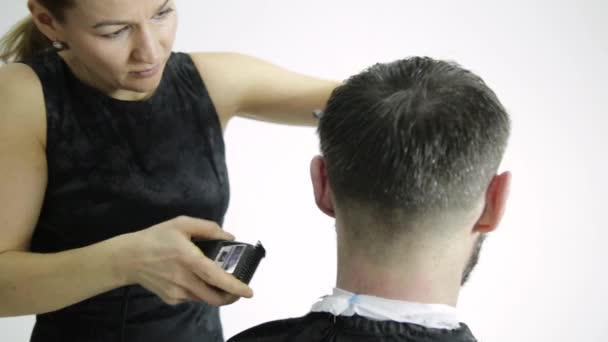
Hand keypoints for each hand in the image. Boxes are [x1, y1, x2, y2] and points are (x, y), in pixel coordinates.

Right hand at [116, 216, 252, 305]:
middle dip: (231, 296)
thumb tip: (230, 237)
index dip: (234, 286)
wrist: (128, 258)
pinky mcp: (171, 299)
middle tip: (239, 289)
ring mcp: (177, 292)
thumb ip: (208, 228)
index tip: (249, 291)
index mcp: (189, 259)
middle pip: (214, 297)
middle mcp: (184, 279)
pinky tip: (194, 279)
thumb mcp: (182, 224)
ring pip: (205, 299)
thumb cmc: (156, 238)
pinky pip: (192, 298)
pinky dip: (200, 291)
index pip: (216, 277)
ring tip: (219, 282)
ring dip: (216, 293)